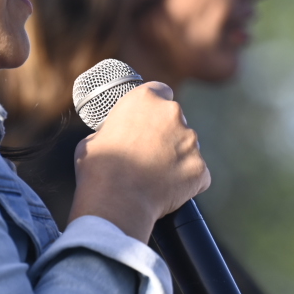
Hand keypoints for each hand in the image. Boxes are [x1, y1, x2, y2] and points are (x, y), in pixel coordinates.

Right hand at [71, 82, 209, 243]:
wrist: (117, 202)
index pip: (160, 91)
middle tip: (148, 153)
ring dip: (175, 156)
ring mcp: (191, 141)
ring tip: (154, 176)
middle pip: (175, 119)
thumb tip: (114, 137)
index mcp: (146, 99)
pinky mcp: (200, 168)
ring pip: (186, 146)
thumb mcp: (93, 139)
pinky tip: (166, 190)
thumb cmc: (99, 169)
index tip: (148, 120)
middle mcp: (173, 113)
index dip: (154, 107)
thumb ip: (112, 130)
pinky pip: (195, 172)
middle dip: (165, 134)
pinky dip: (185, 180)